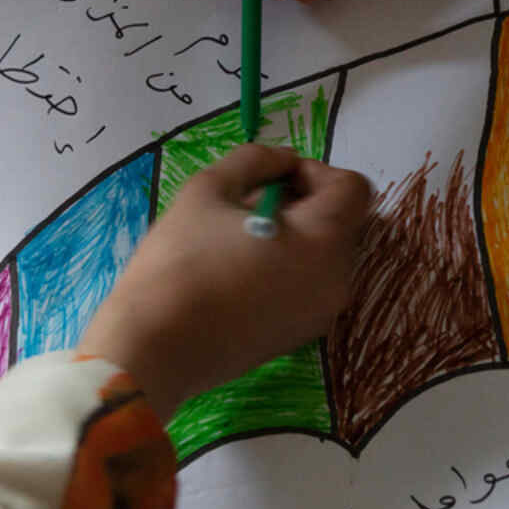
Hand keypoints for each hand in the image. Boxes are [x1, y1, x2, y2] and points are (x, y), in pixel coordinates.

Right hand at [77, 145, 371, 419]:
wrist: (154, 350)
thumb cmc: (180, 262)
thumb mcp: (208, 190)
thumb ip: (254, 160)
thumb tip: (284, 158)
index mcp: (323, 240)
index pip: (354, 188)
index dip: (316, 171)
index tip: (272, 178)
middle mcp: (337, 280)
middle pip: (343, 222)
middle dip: (304, 203)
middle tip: (249, 205)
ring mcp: (321, 314)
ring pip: (326, 255)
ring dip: (296, 236)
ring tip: (240, 239)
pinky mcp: (300, 337)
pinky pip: (311, 287)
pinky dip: (290, 268)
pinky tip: (240, 273)